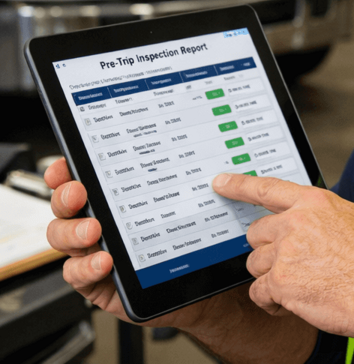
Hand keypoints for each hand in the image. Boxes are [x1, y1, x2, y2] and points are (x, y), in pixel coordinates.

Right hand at [44, 159, 317, 363]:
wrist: (207, 284)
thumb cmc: (199, 238)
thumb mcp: (196, 203)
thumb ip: (191, 178)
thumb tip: (204, 151)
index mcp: (121, 195)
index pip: (86, 176)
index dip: (69, 169)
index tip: (67, 164)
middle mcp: (104, 219)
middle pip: (67, 205)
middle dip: (66, 197)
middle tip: (79, 193)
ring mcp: (98, 250)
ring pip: (64, 239)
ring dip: (73, 233)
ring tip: (93, 230)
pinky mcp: (100, 283)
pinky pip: (78, 276)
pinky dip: (86, 267)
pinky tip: (104, 260)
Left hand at [213, 174, 353, 361]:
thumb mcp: (353, 219)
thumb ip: (323, 215)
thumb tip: (312, 220)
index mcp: (313, 202)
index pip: (266, 188)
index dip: (239, 185)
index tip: (221, 183)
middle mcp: (295, 223)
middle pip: (256, 233)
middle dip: (268, 249)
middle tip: (290, 262)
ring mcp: (285, 252)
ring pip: (255, 264)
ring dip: (270, 276)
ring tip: (298, 284)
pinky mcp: (280, 282)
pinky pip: (258, 292)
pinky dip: (271, 301)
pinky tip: (292, 302)